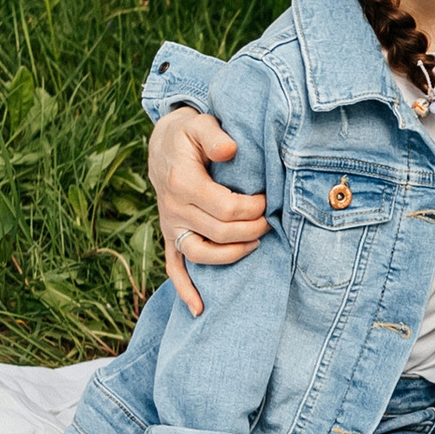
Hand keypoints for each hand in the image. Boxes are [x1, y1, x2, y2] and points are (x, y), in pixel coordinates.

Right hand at [149, 107, 268, 317]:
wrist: (163, 145)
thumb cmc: (189, 134)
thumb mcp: (199, 123)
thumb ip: (213, 135)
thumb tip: (230, 149)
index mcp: (182, 182)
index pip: (225, 208)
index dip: (252, 208)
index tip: (268, 200)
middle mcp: (173, 208)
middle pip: (219, 233)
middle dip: (252, 229)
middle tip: (270, 220)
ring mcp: (170, 226)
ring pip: (200, 254)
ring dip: (231, 255)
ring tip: (255, 245)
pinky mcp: (169, 236)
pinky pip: (174, 267)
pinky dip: (185, 290)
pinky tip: (199, 310)